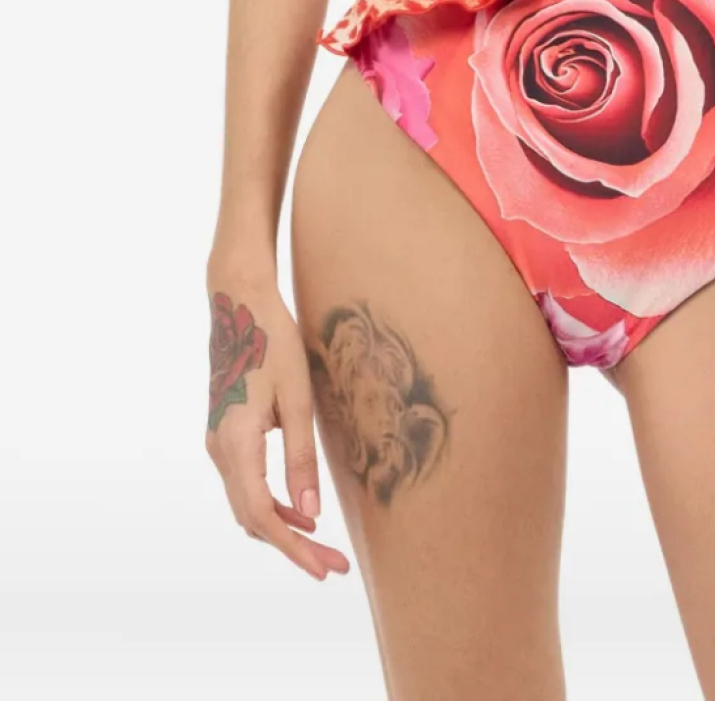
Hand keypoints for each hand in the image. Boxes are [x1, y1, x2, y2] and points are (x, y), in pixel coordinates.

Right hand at [204, 272, 350, 580]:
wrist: (240, 306)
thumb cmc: (275, 345)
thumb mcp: (297, 400)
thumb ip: (301, 459)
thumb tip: (311, 515)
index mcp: (236, 445)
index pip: (261, 516)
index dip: (293, 549)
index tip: (323, 570)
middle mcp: (219, 451)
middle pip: (252, 519)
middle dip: (293, 547)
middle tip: (334, 566)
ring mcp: (217, 445)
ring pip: (246, 505)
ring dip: (282, 530)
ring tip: (324, 546)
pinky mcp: (224, 437)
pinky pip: (245, 486)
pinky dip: (270, 505)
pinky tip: (300, 513)